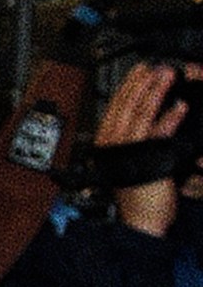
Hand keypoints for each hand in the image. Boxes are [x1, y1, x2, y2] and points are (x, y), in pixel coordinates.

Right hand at [97, 60, 196, 238]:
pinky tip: (179, 107)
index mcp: (106, 142)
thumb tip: (152, 114)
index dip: (129, 86)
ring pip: (139, 114)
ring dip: (155, 92)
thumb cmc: (138, 194)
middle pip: (126, 106)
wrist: (140, 219)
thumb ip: (138, 138)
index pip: (116, 107)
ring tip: (166, 76)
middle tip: (155, 67)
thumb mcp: (133, 160)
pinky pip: (157, 133)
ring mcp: (127, 150)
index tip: (141, 70)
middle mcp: (112, 144)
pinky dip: (169, 118)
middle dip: (142, 83)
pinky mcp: (145, 158)